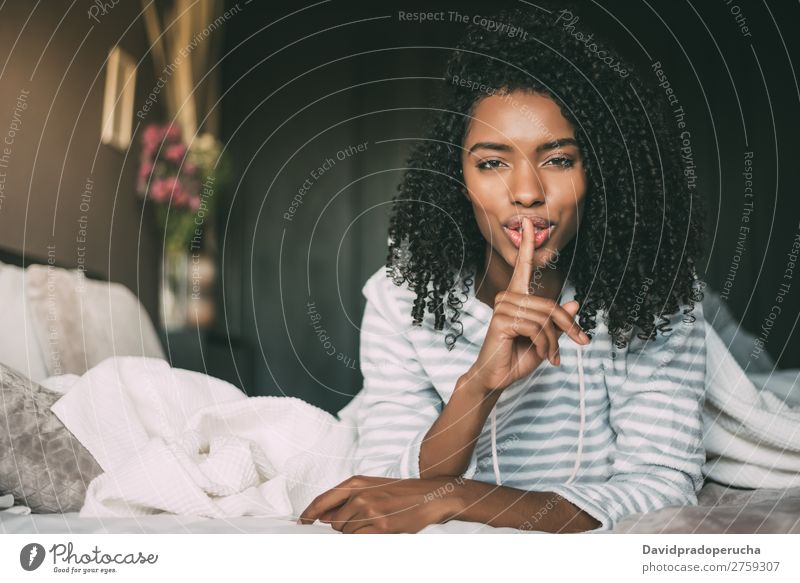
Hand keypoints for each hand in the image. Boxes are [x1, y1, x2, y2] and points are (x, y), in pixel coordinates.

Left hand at [297, 475, 461, 533]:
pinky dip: (365, 538)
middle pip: (334, 522)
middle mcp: (360, 496)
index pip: (322, 500)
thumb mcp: (372, 487)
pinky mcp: (381, 527)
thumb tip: (324, 516)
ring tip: (377, 522)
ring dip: (356, 533)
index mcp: (356, 483)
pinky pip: (360, 539)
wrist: (431, 496)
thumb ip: (347, 499)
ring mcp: (370, 511)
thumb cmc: (400, 492)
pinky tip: (379, 530)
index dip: (308, 514)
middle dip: (342, 526)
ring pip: (347, 533)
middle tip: (364, 520)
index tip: (301, 523)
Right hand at [467, 216, 589, 391]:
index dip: (528, 245)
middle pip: (550, 305)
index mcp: (517, 296)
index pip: (523, 266)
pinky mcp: (501, 320)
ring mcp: (503, 307)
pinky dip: (545, 345)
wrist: (497, 378)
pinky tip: (542, 355)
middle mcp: (508, 297)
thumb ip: (558, 322)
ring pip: (545, 319)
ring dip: (554, 342)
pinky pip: (536, 328)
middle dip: (568, 327)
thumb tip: (575, 303)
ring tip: (551, 356)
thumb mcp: (546, 339)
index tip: (530, 224)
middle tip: (579, 343)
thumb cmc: (517, 357)